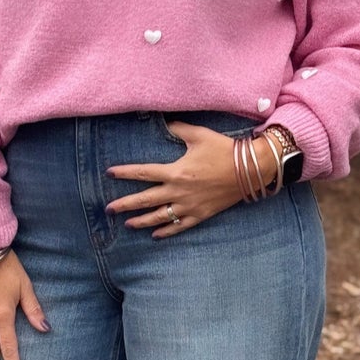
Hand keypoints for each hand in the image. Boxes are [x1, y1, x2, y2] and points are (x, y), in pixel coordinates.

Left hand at [105, 121, 249, 236]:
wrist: (250, 169)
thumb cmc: (224, 150)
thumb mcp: (199, 135)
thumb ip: (178, 129)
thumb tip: (165, 123)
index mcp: (176, 171)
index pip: (143, 173)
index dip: (124, 173)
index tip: (109, 173)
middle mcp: (179, 191)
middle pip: (145, 200)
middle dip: (125, 205)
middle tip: (109, 210)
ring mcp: (189, 205)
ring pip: (159, 217)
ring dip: (141, 222)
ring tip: (127, 224)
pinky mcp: (201, 214)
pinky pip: (179, 226)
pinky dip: (166, 231)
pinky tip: (155, 235)